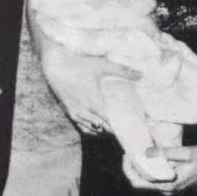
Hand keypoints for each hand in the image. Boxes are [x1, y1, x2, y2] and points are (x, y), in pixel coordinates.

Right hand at [26, 1, 138, 133]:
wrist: (55, 66)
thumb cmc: (79, 64)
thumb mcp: (102, 65)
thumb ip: (122, 70)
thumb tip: (141, 75)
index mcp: (93, 103)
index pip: (109, 123)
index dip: (120, 128)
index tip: (130, 129)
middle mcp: (84, 112)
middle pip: (102, 129)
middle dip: (113, 130)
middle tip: (125, 130)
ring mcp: (75, 114)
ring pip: (91, 130)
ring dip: (102, 131)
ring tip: (114, 130)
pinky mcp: (69, 112)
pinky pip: (81, 127)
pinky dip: (91, 129)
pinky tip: (98, 127)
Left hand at [122, 146, 196, 194]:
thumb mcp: (187, 152)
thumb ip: (167, 152)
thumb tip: (146, 152)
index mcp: (169, 184)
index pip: (140, 182)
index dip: (129, 170)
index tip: (126, 155)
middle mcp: (167, 190)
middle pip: (141, 183)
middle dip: (132, 168)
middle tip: (129, 152)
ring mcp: (170, 189)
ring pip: (147, 182)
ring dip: (140, 169)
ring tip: (137, 152)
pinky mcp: (172, 185)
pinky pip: (155, 180)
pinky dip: (148, 170)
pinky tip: (148, 157)